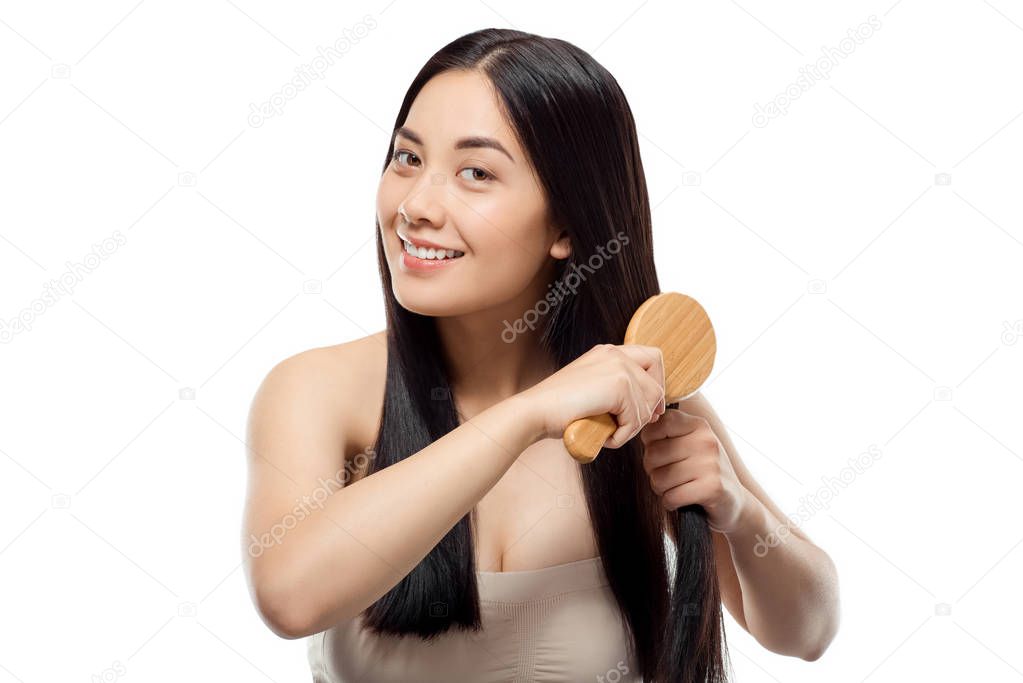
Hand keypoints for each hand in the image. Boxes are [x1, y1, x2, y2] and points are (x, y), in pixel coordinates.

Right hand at [520, 343, 665, 447]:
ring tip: (609, 434)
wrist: (535, 411)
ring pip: (648, 405)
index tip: (649, 409)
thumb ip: (618, 392)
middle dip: (648, 411)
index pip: (653, 358)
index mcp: (609, 352)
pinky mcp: (619, 385)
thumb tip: (653, 409)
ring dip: (632, 428)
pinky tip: (604, 437)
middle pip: (656, 384)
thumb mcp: (592, 392)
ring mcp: (619, 367)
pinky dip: (622, 436)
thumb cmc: (558, 409)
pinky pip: (636, 419)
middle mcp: (616, 353)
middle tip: (629, 427)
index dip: (657, 384)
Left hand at [640, 409, 752, 534]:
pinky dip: (670, 503)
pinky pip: (671, 497)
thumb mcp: (690, 444)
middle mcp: (706, 441)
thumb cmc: (703, 471)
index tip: (661, 453)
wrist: (734, 502)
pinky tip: (682, 500)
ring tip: (677, 488)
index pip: (656, 426)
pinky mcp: (712, 488)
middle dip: (653, 471)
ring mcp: (711, 464)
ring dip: (662, 489)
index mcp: (698, 425)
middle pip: (652, 455)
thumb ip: (667, 432)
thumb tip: (641, 426)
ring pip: (659, 478)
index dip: (649, 443)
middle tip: (669, 476)